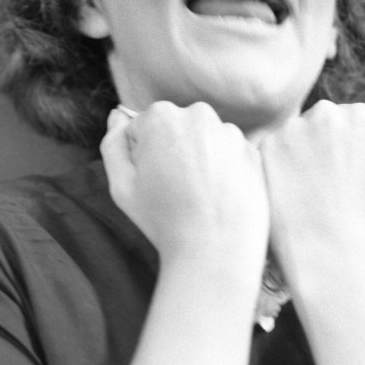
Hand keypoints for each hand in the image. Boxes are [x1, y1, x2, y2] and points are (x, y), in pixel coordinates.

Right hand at [101, 101, 269, 274]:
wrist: (215, 250)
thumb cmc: (163, 219)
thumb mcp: (121, 184)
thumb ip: (113, 143)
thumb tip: (117, 115)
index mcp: (162, 116)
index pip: (142, 127)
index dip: (142, 155)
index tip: (150, 179)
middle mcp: (198, 114)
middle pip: (175, 127)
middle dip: (171, 149)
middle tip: (173, 189)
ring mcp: (229, 131)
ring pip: (204, 138)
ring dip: (199, 157)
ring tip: (197, 195)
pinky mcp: (251, 150)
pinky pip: (229, 152)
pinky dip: (223, 168)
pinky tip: (218, 195)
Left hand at [259, 100, 364, 287]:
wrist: (330, 250)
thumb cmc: (350, 215)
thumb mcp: (362, 163)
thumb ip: (340, 135)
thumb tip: (312, 126)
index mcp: (362, 116)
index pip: (342, 118)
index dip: (338, 148)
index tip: (341, 171)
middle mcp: (329, 112)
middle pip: (313, 120)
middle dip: (312, 143)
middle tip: (319, 182)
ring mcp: (296, 125)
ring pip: (289, 134)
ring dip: (290, 154)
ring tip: (302, 191)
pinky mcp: (267, 143)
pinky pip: (268, 151)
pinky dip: (271, 168)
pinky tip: (284, 192)